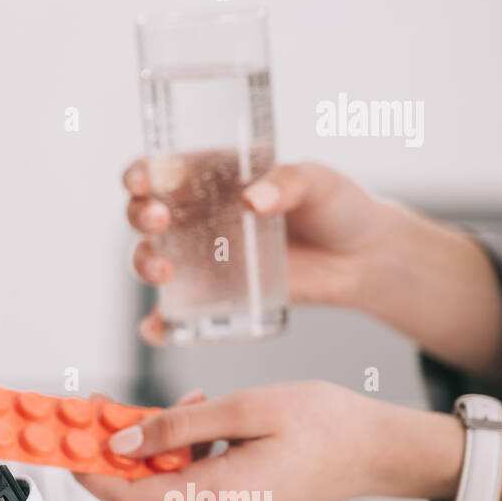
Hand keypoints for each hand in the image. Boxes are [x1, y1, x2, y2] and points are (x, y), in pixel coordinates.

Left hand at [74, 381, 462, 500]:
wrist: (382, 449)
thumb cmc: (324, 423)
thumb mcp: (243, 408)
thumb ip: (177, 424)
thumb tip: (120, 441)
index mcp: (215, 497)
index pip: (128, 498)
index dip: (89, 471)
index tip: (64, 439)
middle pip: (144, 487)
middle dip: (120, 446)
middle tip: (107, 403)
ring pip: (170, 478)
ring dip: (162, 439)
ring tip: (188, 400)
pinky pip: (196, 477)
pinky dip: (189, 445)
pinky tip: (208, 412)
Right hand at [125, 159, 395, 342]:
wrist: (362, 258)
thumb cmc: (337, 207)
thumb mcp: (317, 182)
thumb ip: (288, 183)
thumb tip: (253, 200)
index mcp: (210, 178)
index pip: (159, 170)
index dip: (139, 174)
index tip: (142, 182)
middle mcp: (196, 217)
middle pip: (143, 214)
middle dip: (139, 217)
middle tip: (160, 220)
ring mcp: (202, 258)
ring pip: (150, 258)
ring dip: (144, 264)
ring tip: (165, 273)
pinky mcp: (215, 295)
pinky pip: (174, 312)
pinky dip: (158, 324)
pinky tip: (157, 330)